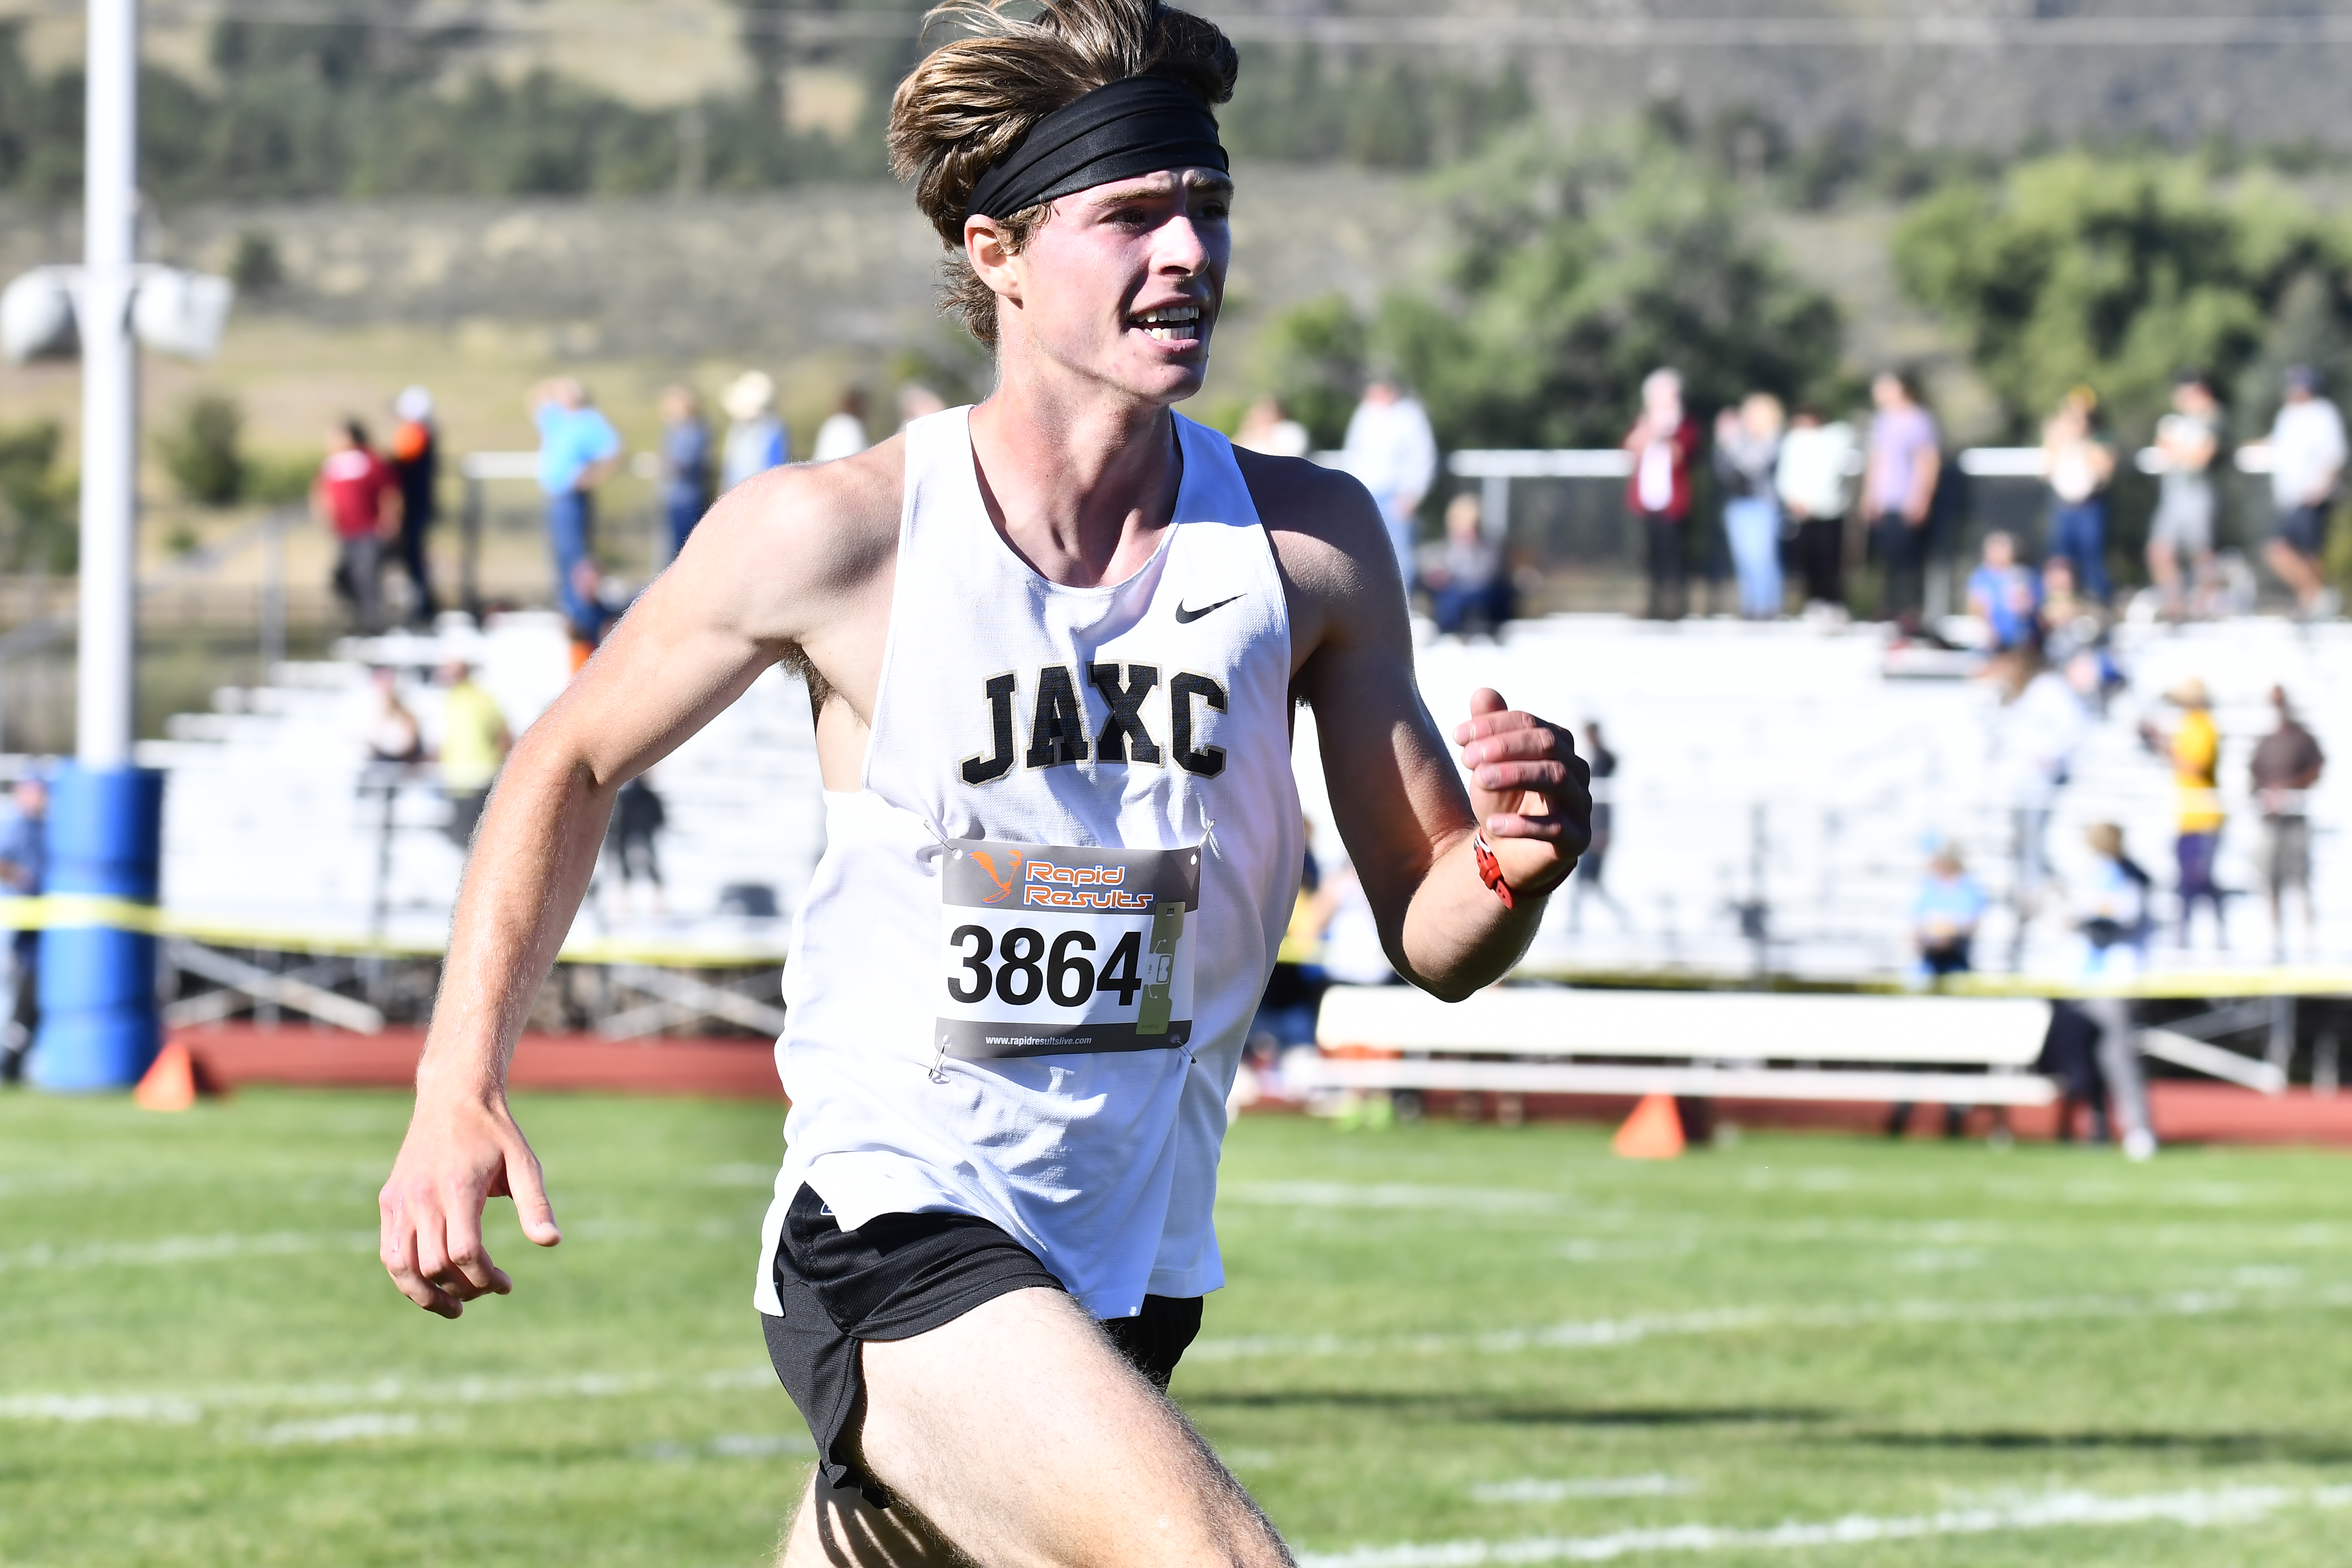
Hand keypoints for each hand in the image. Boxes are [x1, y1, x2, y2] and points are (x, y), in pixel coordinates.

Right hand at [378, 1088, 559, 1318]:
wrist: (453, 1096)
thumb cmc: (494, 1132)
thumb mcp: (523, 1162)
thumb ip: (535, 1204)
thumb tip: (551, 1242)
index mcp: (458, 1188)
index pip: (465, 1252)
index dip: (485, 1277)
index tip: (505, 1284)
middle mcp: (422, 1197)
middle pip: (435, 1265)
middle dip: (464, 1288)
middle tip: (488, 1290)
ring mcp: (400, 1200)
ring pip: (401, 1266)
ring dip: (426, 1296)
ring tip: (454, 1307)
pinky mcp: (389, 1201)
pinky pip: (389, 1251)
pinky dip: (406, 1276)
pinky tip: (430, 1285)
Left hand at [1452, 687, 1591, 898]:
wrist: (1509, 851)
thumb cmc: (1502, 799)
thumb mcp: (1488, 764)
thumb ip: (1489, 730)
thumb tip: (1482, 693)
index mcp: (1556, 744)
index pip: (1530, 723)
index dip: (1494, 725)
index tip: (1457, 736)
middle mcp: (1575, 769)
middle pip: (1547, 745)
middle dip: (1505, 747)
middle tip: (1467, 757)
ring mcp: (1580, 803)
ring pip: (1556, 778)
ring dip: (1515, 775)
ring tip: (1479, 779)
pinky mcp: (1577, 838)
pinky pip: (1558, 828)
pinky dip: (1523, 825)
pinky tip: (1491, 825)